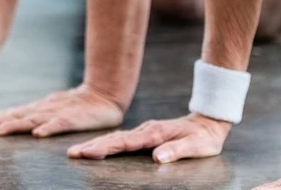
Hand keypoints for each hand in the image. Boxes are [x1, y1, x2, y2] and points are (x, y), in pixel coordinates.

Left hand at [0, 85, 123, 137]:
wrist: (105, 95)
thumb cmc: (77, 106)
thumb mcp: (52, 111)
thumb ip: (35, 117)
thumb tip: (12, 122)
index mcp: (38, 109)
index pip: (11, 114)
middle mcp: (44, 109)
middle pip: (16, 116)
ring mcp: (58, 112)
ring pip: (33, 119)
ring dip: (14, 126)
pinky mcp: (75, 118)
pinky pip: (60, 124)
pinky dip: (48, 128)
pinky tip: (37, 134)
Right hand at [67, 113, 231, 162]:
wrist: (208, 121)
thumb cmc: (203, 137)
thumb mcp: (196, 146)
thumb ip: (176, 151)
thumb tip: (157, 158)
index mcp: (154, 133)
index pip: (125, 142)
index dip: (105, 148)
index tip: (87, 152)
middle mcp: (145, 131)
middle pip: (114, 139)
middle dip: (92, 146)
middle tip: (72, 153)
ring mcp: (144, 131)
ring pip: (116, 138)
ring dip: (97, 144)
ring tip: (79, 151)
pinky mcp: (145, 134)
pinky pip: (122, 139)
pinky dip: (107, 143)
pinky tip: (99, 147)